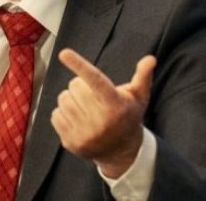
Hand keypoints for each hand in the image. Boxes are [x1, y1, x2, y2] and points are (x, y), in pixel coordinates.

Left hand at [50, 49, 155, 177]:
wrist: (121, 151)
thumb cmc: (129, 116)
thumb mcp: (139, 96)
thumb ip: (143, 75)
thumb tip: (150, 58)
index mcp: (115, 104)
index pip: (95, 79)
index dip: (79, 64)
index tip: (64, 53)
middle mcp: (100, 120)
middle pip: (75, 86)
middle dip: (81, 86)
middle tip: (92, 95)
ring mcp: (84, 133)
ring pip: (63, 100)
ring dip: (71, 99)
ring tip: (85, 106)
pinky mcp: (71, 142)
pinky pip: (55, 115)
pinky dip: (63, 113)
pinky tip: (77, 118)